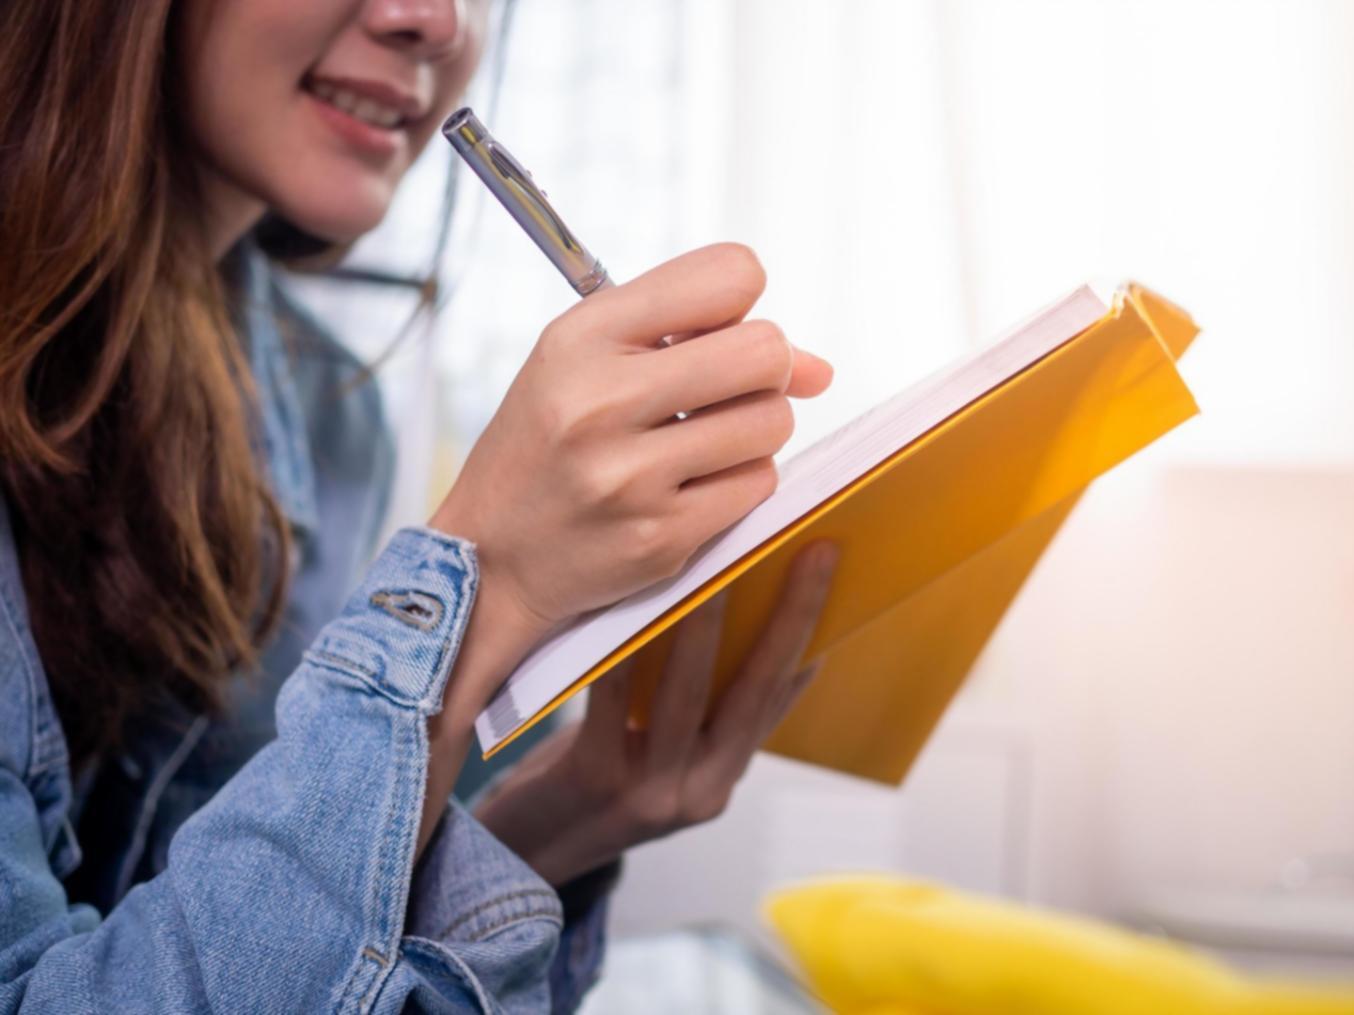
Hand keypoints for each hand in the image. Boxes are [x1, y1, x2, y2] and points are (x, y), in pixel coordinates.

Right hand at [429, 244, 832, 701]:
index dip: (740, 301)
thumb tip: (821, 369)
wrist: (492, 556)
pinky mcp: (659, 538)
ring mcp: (630, 477)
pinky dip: (740, 480)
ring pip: (773, 423)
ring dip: (754, 429)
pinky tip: (693, 485)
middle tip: (727, 389)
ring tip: (702, 440)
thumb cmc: (550, 442)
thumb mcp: (588, 360)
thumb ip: (698, 335)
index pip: (729, 275)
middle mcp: (600, 403)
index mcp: (581, 339)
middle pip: (765, 352)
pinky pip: (758, 484)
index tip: (717, 329)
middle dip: (764, 368)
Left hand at [474, 540, 839, 886]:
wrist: (528, 852)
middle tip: (811, 554)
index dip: (807, 634)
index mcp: (721, 779)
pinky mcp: (595, 778)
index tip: (827, 567)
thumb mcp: (666, 762)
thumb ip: (713, 716)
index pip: (777, 699)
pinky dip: (625, 650)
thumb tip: (771, 639)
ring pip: (687, 693)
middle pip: (752, 693)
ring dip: (706, 623)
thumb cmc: (598, 782)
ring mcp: (650, 790)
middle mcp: (698, 790)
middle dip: (788, 618)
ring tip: (720, 563)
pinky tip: (631, 604)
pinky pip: (614, 701)